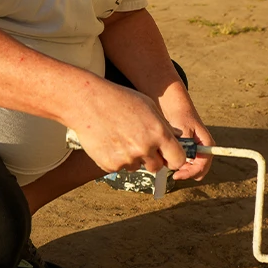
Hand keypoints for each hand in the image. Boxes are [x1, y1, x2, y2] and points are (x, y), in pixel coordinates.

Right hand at [71, 81, 186, 174]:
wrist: (88, 102)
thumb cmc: (120, 99)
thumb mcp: (148, 106)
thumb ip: (164, 125)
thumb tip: (177, 139)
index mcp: (158, 132)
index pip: (178, 159)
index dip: (175, 158)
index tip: (169, 155)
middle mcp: (144, 148)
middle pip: (158, 167)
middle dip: (154, 159)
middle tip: (143, 145)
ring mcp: (127, 158)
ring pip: (138, 166)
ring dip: (134, 158)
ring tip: (122, 137)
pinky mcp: (110, 165)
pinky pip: (121, 167)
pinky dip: (118, 158)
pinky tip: (111, 140)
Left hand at [158, 85, 213, 181]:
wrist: (177, 109)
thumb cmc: (182, 116)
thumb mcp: (184, 130)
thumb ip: (186, 146)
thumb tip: (184, 160)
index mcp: (207, 145)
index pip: (202, 166)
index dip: (190, 173)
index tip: (177, 175)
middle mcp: (204, 150)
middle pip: (199, 171)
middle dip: (186, 172)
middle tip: (173, 169)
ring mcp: (197, 151)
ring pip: (192, 169)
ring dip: (182, 168)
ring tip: (170, 160)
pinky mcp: (190, 152)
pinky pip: (187, 164)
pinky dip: (179, 163)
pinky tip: (170, 157)